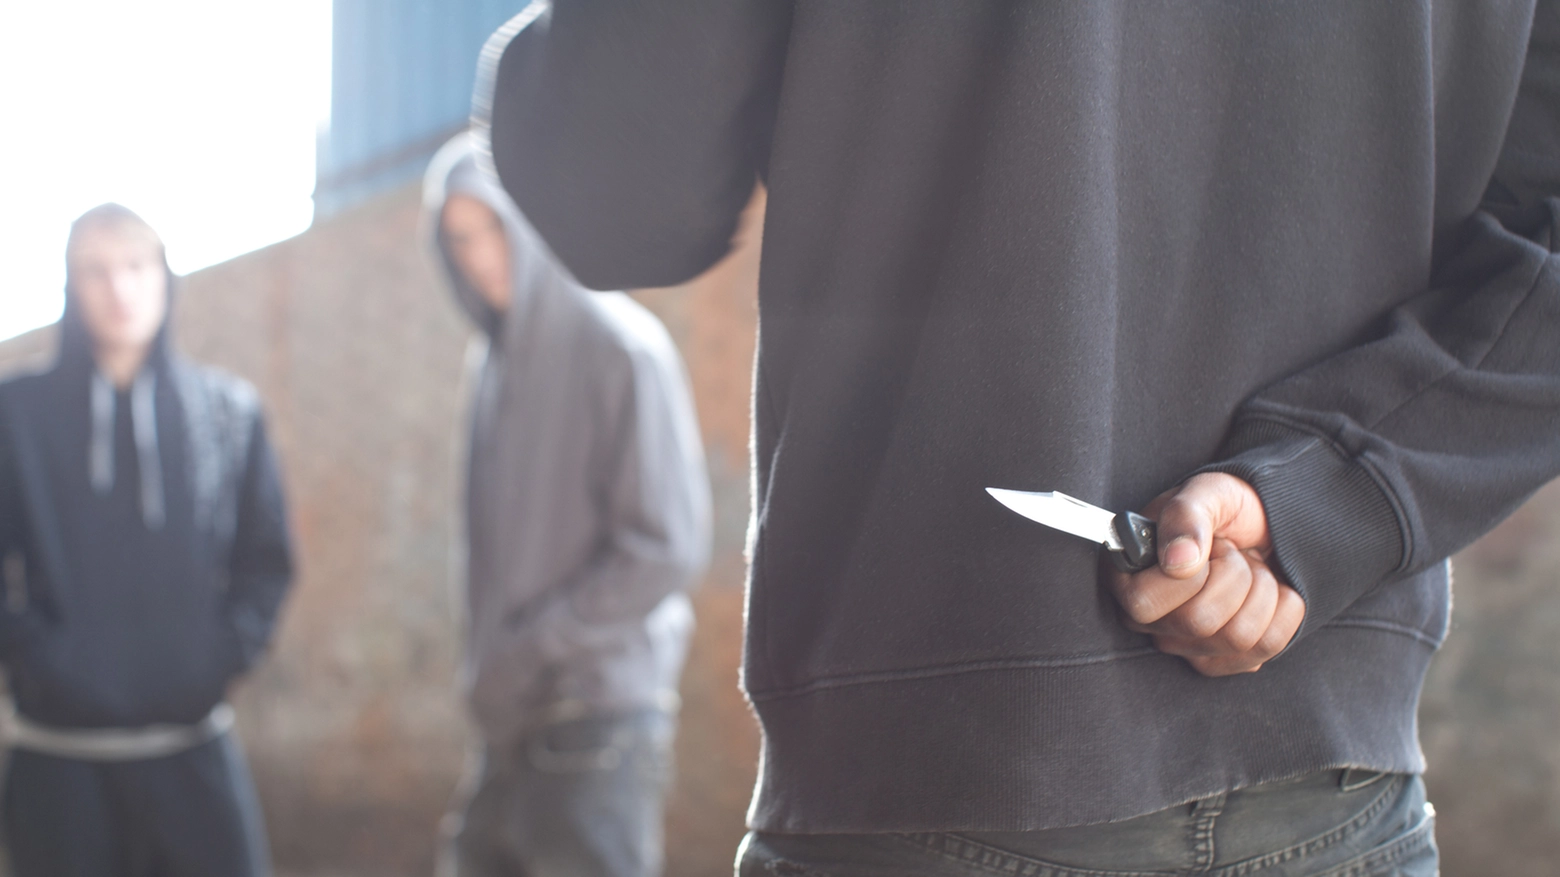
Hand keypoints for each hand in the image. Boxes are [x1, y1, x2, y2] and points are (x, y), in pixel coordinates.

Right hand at [1109, 473, 1304, 675]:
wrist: (1266, 525)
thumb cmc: (1226, 509)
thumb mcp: (1205, 493)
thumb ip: (1185, 516)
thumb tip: (1176, 561)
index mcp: (1127, 580)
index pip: (1143, 603)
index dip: (1189, 574)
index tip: (1207, 545)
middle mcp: (1151, 622)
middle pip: (1199, 622)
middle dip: (1234, 574)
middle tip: (1232, 552)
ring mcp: (1190, 647)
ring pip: (1238, 637)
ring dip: (1261, 589)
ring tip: (1250, 568)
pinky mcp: (1229, 659)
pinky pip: (1269, 645)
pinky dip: (1284, 607)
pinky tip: (1269, 590)